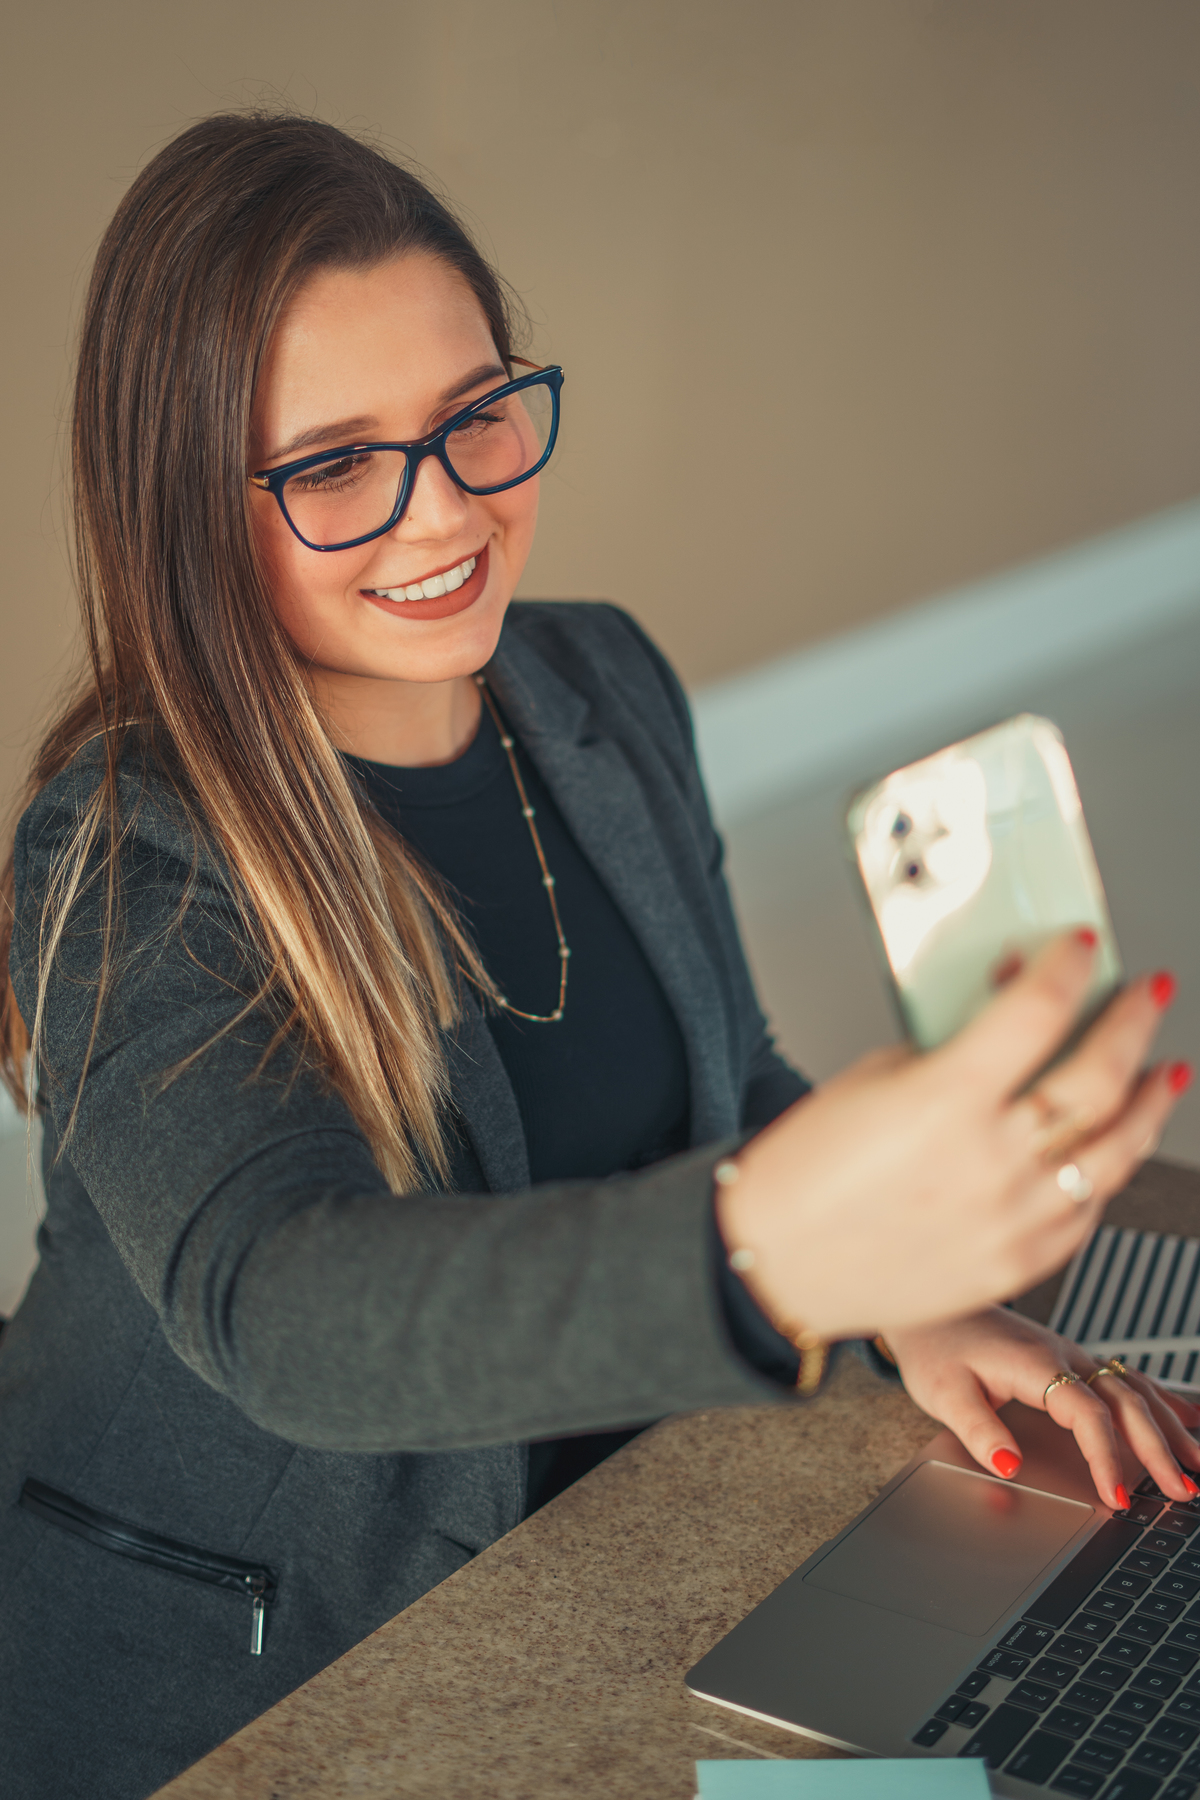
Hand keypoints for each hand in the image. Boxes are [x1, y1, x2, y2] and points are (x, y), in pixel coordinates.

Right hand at [716, 931, 1188, 1340]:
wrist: (777, 1263)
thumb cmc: (807, 1175)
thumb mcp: (872, 1077)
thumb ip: (952, 1042)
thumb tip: (1007, 1007)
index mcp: (944, 1100)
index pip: (1036, 1010)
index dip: (1068, 966)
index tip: (1081, 948)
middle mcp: (990, 1161)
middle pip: (1098, 1075)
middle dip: (1132, 1022)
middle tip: (1146, 995)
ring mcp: (1012, 1219)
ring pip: (1118, 1151)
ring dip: (1149, 1101)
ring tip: (1163, 1071)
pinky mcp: (1019, 1263)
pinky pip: (1088, 1211)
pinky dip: (1107, 1171)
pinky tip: (1110, 1147)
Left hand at [885, 1308, 1199, 1509]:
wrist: (927, 1302)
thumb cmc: (934, 1345)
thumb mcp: (942, 1392)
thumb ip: (978, 1429)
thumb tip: (1009, 1466)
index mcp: (1034, 1362)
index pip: (1087, 1414)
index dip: (1106, 1456)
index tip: (1118, 1497)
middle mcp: (1061, 1355)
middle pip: (1124, 1401)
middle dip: (1157, 1447)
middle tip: (1182, 1490)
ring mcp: (1069, 1354)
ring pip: (1132, 1389)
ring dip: (1168, 1426)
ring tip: (1196, 1464)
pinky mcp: (1068, 1358)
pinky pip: (1124, 1379)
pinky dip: (1159, 1400)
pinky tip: (1185, 1415)